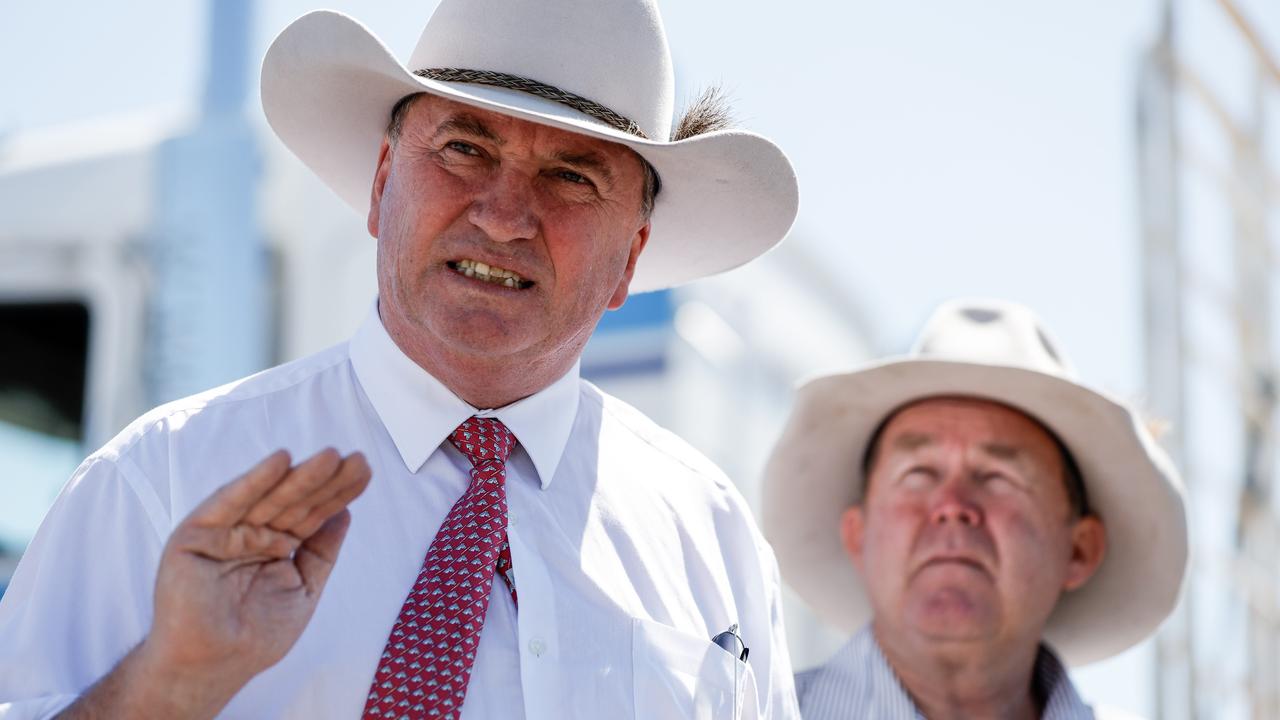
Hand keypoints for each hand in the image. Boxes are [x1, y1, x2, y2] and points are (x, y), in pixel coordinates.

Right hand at [140, 448, 371, 706]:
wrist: (213, 666)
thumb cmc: (256, 636)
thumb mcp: (304, 588)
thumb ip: (322, 551)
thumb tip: (346, 513)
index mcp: (276, 544)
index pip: (312, 514)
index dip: (338, 493)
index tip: (365, 471)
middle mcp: (252, 532)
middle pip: (295, 501)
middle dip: (326, 480)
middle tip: (358, 459)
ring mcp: (224, 531)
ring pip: (269, 498)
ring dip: (300, 475)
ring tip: (331, 457)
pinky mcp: (196, 533)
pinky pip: (229, 502)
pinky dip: (254, 481)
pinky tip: (280, 461)